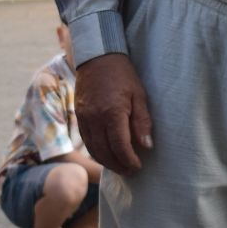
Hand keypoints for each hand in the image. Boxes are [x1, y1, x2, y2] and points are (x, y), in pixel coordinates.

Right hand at [74, 52, 152, 174]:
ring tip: (119, 166)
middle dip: (118, 165)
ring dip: (106, 162)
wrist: (98, 56)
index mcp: (112, 113)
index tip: (138, 166)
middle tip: (130, 171)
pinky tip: (106, 154)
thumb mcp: (139, 95)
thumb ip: (142, 122)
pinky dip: (96, 151)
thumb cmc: (123, 74)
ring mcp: (84, 118)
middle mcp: (95, 118)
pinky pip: (86, 140)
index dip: (129, 160)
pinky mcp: (79, 116)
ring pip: (93, 149)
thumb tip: (147, 146)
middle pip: (105, 152)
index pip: (120, 146)